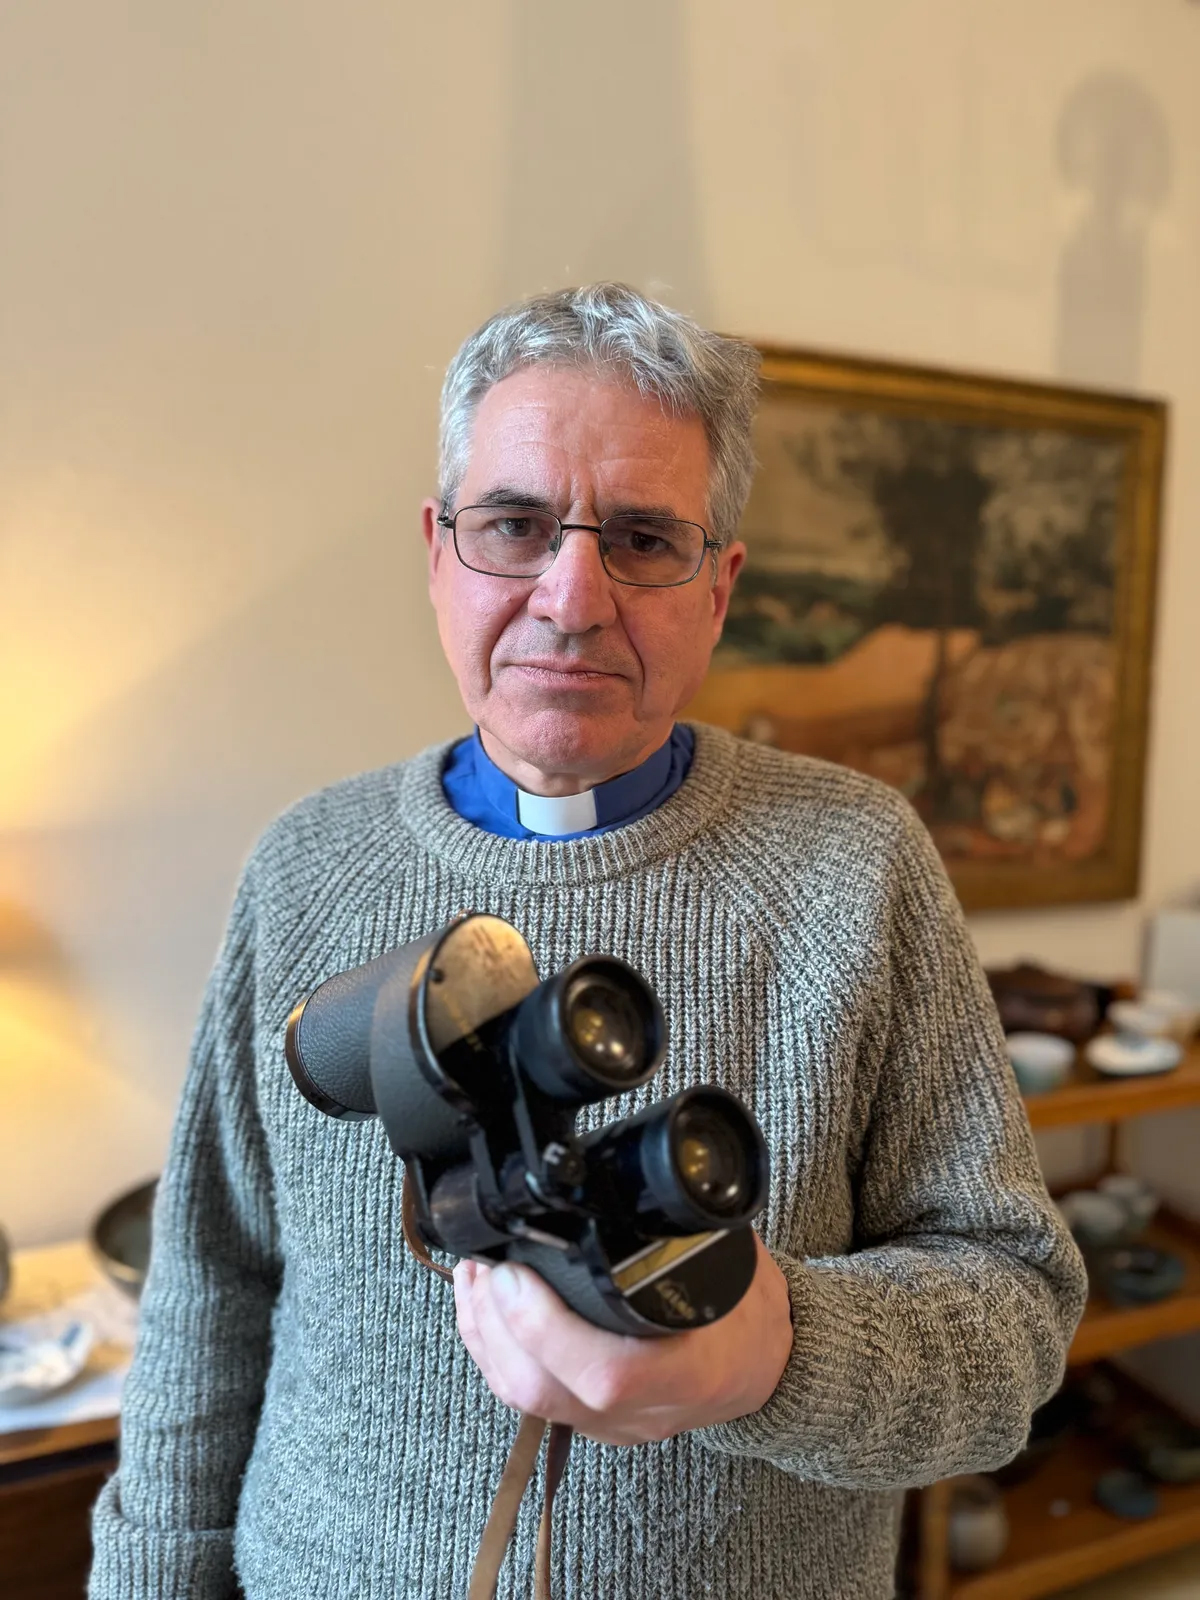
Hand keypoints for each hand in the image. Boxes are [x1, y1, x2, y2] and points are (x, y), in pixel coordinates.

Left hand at [453, 1234, 792, 1445]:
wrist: (771, 1363)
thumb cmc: (751, 1307)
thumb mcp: (729, 1256)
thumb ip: (675, 1229)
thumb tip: (618, 1176)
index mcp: (691, 1371)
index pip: (607, 1373)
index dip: (547, 1328)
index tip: (514, 1273)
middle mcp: (647, 1410)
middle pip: (548, 1390)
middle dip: (496, 1324)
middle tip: (483, 1266)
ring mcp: (616, 1426)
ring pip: (528, 1400)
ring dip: (485, 1336)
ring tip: (473, 1279)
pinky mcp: (595, 1424)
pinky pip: (530, 1401)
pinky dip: (495, 1354)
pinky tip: (484, 1314)